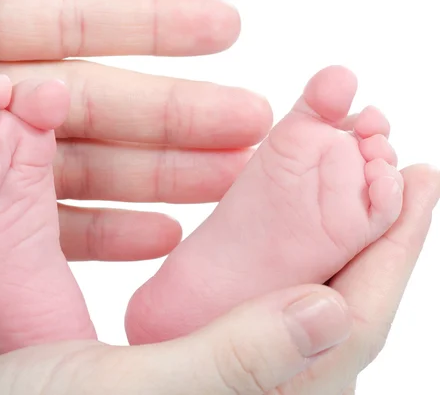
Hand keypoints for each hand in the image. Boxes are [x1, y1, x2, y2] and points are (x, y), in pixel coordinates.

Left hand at [0, 0, 270, 350]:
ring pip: (92, 167)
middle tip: (250, 126)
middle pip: (98, 100)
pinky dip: (115, 231)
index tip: (224, 29)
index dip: (154, 24)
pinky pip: (64, 226)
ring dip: (163, 175)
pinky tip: (163, 233)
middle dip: (179, 111)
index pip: (72, 21)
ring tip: (228, 182)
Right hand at [0, 164, 439, 393]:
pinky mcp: (185, 365)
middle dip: (369, 236)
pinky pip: (251, 302)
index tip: (417, 180)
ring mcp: (217, 382)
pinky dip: (269, 255)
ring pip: (294, 300)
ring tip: (335, 181)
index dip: (392, 252)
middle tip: (386, 166)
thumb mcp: (127, 392)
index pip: (349, 324)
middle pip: (333, 307)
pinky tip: (261, 226)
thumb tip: (331, 308)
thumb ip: (234, 361)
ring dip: (321, 238)